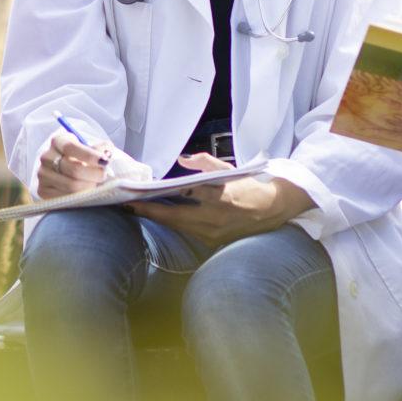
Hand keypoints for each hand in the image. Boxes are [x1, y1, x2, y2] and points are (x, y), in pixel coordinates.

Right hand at [36, 130, 114, 197]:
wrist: (66, 169)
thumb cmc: (82, 157)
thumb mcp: (90, 147)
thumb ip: (101, 148)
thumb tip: (107, 154)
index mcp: (58, 141)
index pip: (71, 147)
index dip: (89, 155)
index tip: (104, 161)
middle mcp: (47, 157)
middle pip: (74, 170)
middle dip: (94, 175)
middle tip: (104, 176)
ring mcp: (43, 175)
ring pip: (71, 186)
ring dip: (89, 187)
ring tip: (97, 184)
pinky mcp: (43, 191)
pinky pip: (65, 198)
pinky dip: (80, 198)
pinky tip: (87, 193)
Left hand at [128, 154, 312, 245]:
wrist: (273, 210)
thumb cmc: (249, 186)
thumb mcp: (229, 169)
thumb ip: (206, 163)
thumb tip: (184, 159)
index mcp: (220, 197)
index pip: (183, 197)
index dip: (156, 198)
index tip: (137, 195)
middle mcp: (216, 218)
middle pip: (174, 218)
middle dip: (149, 212)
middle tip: (128, 205)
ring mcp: (214, 233)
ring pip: (178, 227)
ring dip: (159, 218)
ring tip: (139, 208)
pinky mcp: (214, 241)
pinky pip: (188, 231)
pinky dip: (174, 223)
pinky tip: (161, 215)